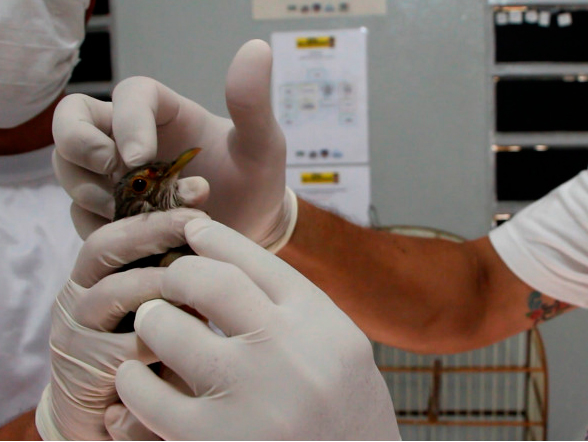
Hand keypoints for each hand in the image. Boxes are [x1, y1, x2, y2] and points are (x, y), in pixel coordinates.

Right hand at [35, 209, 209, 439]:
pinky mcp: (85, 366)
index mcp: (99, 267)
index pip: (120, 222)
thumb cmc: (149, 342)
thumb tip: (210, 222)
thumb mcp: (163, 300)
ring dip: (163, 281)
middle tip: (198, 222)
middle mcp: (81, 290)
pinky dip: (165, 335)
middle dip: (156, 229)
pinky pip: (126, 344)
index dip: (160, 206)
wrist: (114, 406)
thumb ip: (176, 266)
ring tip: (205, 275)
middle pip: (106, 244)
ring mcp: (77, 327)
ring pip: (116, 291)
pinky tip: (198, 332)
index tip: (202, 193)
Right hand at [52, 40, 294, 249]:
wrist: (252, 230)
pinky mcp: (108, 214)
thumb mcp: (262, 144)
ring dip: (90, 192)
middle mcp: (128, 138)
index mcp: (163, 113)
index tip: (141, 157)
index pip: (128, 95)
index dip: (126, 121)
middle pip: (71, 122)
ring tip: (140, 217)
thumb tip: (258, 49)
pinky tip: (144, 241)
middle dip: (80, 146)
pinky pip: (82, 217)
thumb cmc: (255, 180)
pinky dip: (104, 229)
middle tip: (115, 175)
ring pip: (68, 170)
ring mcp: (113, 176)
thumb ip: (253, 103)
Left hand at [109, 219, 400, 439]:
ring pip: (168, 329)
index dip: (216, 239)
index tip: (194, 231)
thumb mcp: (344, 353)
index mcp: (323, 324)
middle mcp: (287, 351)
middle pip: (208, 282)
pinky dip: (134, 383)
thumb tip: (235, 266)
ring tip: (153, 327)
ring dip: (152, 322)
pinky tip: (138, 380)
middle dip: (178, 274)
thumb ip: (299, 312)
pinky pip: (146, 397)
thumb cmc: (350, 420)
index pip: (256, 261)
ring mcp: (248, 397)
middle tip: (169, 282)